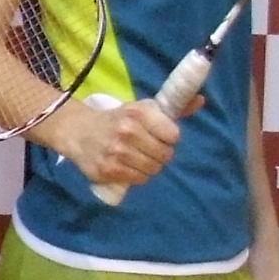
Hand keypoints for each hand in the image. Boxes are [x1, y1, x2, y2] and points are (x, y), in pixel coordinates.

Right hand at [53, 93, 183, 191]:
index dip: (169, 137)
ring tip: (138, 157)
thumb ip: (173, 107)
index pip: (173, 134)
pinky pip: (138, 179)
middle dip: (160, 153)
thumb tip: (201, 100)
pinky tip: (128, 166)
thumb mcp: (142, 108)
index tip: (160, 135)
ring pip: (153, 169)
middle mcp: (128, 131)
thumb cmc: (116, 119)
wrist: (77, 132)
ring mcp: (117, 152)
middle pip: (165, 155)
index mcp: (138, 112)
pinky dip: (137, 175)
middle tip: (148, 148)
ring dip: (149, 166)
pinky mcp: (108, 170)